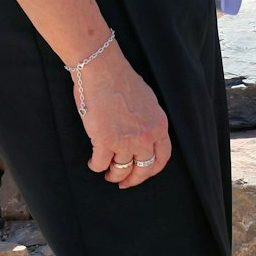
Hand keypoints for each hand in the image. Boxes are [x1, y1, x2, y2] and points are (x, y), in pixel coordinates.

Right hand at [77, 49, 172, 188]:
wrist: (104, 72)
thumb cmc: (123, 83)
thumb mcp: (148, 104)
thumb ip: (148, 123)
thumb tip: (143, 140)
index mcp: (159, 126)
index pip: (162, 158)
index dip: (151, 170)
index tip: (142, 174)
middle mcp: (146, 136)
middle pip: (143, 169)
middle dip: (133, 180)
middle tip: (123, 183)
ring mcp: (126, 141)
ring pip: (121, 170)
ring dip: (113, 175)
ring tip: (107, 172)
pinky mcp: (104, 141)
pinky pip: (100, 164)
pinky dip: (95, 166)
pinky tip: (93, 162)